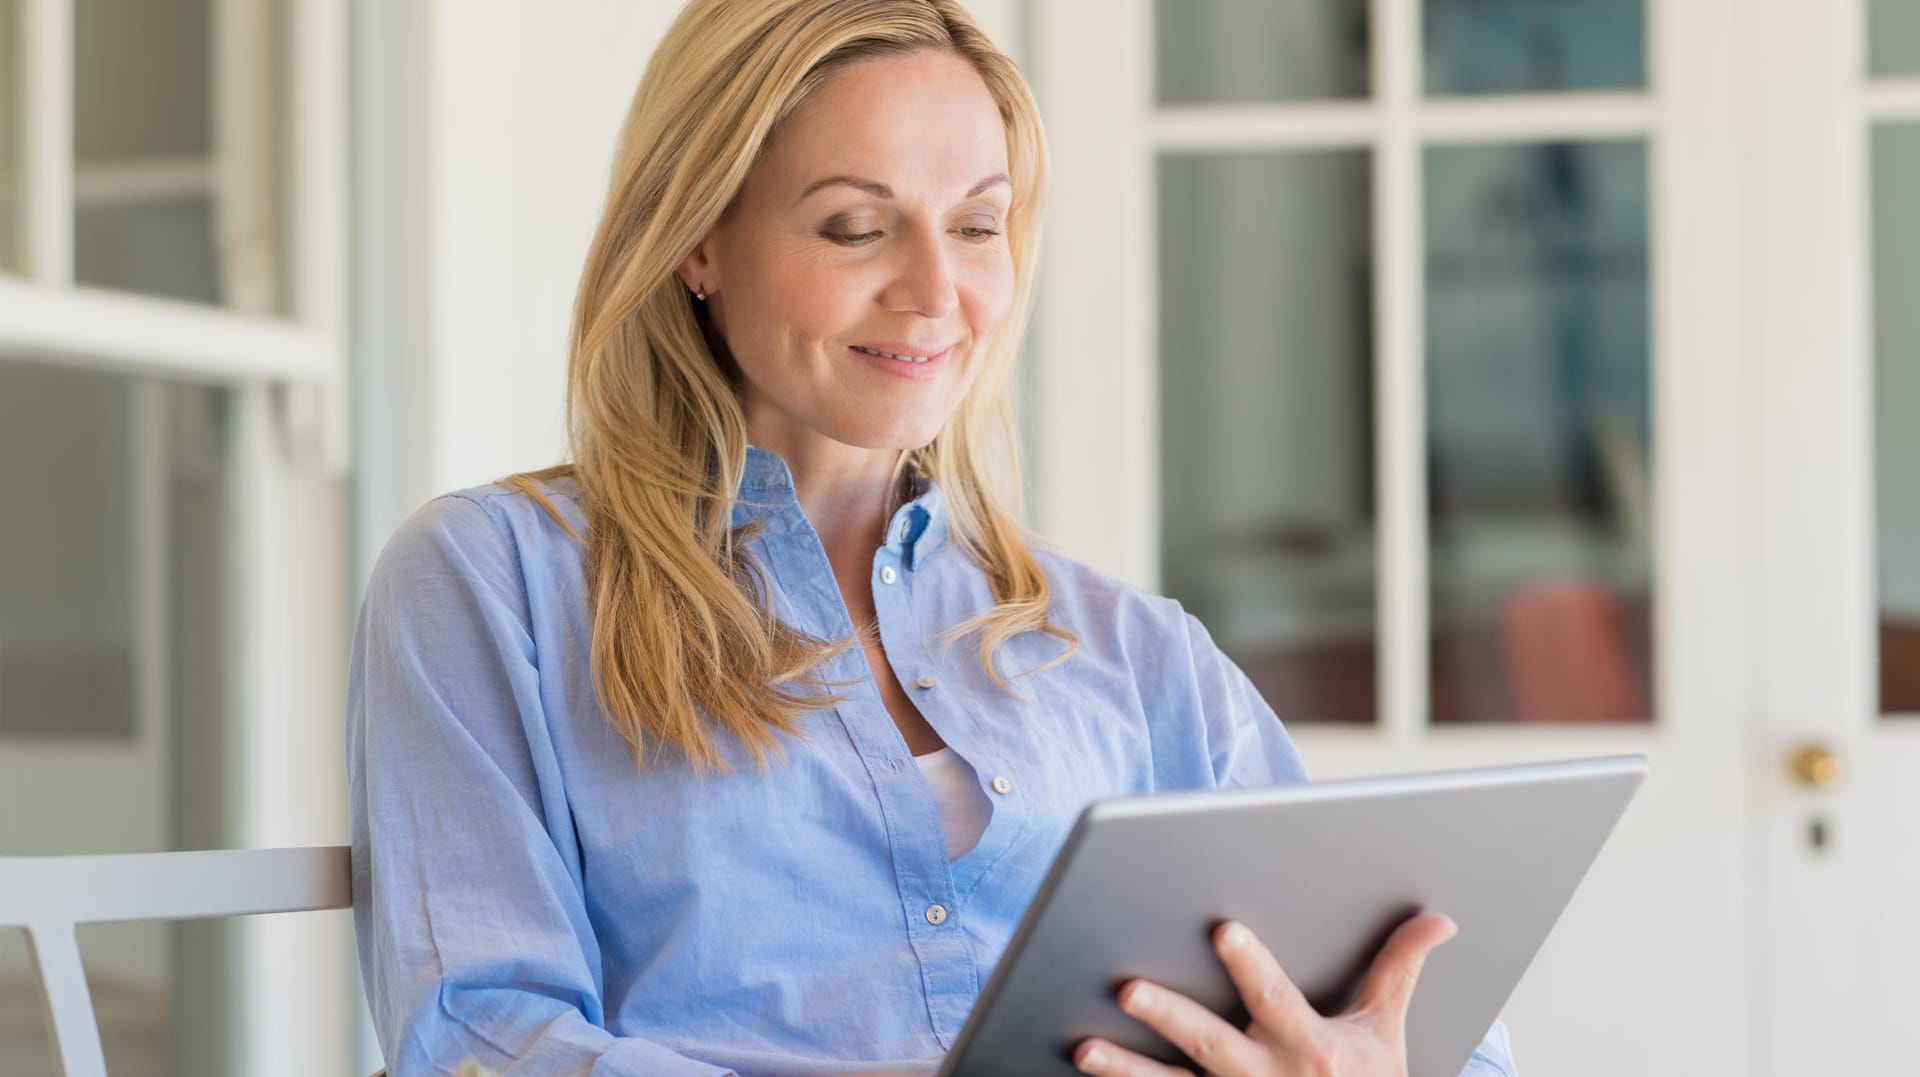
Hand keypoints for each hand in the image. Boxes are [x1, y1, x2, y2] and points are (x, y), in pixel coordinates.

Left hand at [1072, 912, 1456, 1076]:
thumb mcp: (1386, 1032)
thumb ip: (1399, 969)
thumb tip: (1439, 919)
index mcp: (1309, 1048)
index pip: (1275, 999)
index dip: (1250, 965)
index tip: (1222, 929)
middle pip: (1209, 1043)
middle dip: (1169, 1015)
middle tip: (1127, 986)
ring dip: (1126, 1069)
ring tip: (1085, 1048)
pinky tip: (1087, 1071)